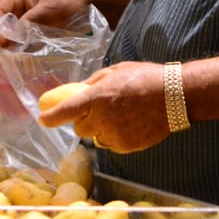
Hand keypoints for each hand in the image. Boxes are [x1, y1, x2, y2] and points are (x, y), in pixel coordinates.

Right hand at [0, 0, 89, 46]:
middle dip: (1, 37)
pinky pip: (16, 38)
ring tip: (18, 54)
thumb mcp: (51, 6)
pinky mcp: (25, 27)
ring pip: (5, 32)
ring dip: (10, 44)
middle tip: (10, 52)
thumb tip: (15, 34)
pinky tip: (26, 53)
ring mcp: (18, 16)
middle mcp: (12, 4)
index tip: (3, 42)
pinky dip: (18, 46)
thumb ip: (32, 19)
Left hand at [37, 61, 171, 153]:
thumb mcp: (116, 71)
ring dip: (101, 129)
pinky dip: (115, 137)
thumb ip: (94, 83)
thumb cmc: (145, 78)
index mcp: (96, 97)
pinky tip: (130, 124)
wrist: (175, 96)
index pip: (65, 111)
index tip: (43, 119)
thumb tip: (80, 91)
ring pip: (96, 138)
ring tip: (121, 115)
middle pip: (80, 128)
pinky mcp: (126, 146)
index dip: (51, 117)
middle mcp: (102, 119)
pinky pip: (112, 145)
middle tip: (98, 110)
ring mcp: (114, 135)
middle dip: (84, 120)